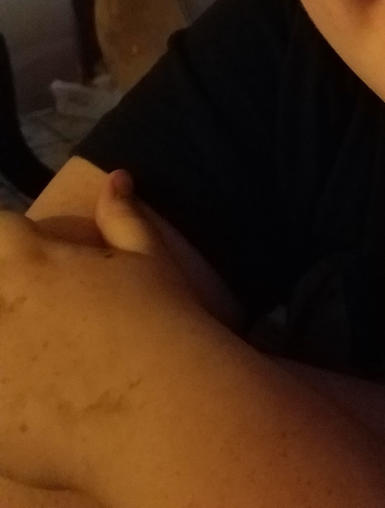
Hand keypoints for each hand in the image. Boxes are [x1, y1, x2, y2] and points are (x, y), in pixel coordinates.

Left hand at [0, 171, 214, 493]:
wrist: (165, 411)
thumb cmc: (164, 325)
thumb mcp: (149, 260)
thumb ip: (122, 216)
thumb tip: (115, 177)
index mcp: (30, 264)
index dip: (12, 242)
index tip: (28, 260)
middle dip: (6, 294)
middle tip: (32, 317)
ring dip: (4, 343)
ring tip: (30, 358)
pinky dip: (5, 398)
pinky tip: (30, 404)